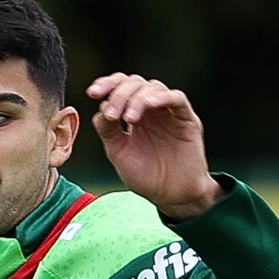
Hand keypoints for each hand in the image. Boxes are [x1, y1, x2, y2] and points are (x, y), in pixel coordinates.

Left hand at [86, 73, 222, 219]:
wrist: (170, 195)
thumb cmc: (145, 176)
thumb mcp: (118, 153)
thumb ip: (108, 131)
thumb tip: (100, 108)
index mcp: (132, 114)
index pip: (119, 87)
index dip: (106, 85)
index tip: (92, 93)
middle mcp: (150, 110)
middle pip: (134, 83)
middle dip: (119, 94)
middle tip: (112, 115)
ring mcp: (169, 112)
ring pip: (153, 87)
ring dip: (137, 98)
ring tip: (128, 119)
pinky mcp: (187, 119)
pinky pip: (177, 98)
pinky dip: (161, 98)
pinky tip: (148, 106)